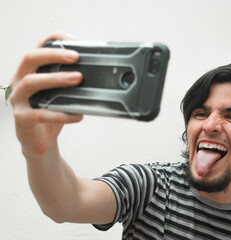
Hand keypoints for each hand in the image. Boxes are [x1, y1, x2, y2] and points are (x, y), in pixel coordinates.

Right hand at [10, 33, 82, 158]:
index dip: (54, 40)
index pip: (38, 47)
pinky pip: (41, 114)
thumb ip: (69, 81)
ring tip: (78, 79)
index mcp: (29, 71)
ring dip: (56, 78)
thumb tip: (95, 73)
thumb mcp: (60, 93)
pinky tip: (78, 114)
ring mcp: (18, 99)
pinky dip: (61, 114)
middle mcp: (19, 81)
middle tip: (76, 57)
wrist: (39, 140)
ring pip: (31, 82)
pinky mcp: (22, 118)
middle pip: (30, 58)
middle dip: (53, 54)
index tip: (74, 40)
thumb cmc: (50, 112)